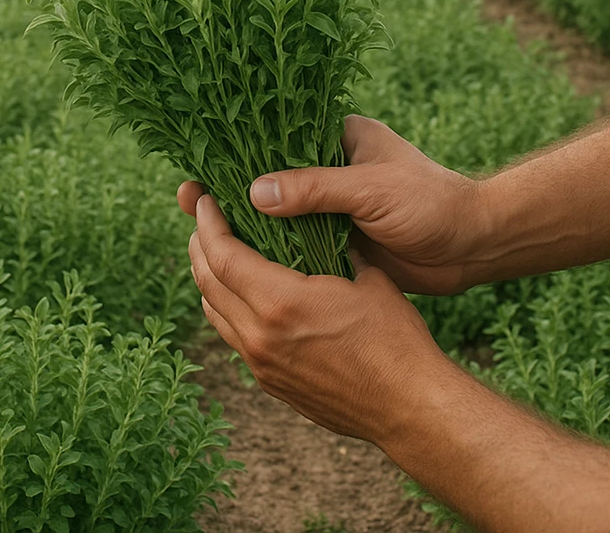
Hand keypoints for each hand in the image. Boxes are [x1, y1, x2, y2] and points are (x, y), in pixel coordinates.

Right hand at [179, 115, 485, 294]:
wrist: (477, 246)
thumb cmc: (432, 204)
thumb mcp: (371, 190)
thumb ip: (315, 189)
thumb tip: (253, 192)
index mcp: (335, 137)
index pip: (274, 136)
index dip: (235, 149)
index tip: (201, 163)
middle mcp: (327, 167)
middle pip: (266, 174)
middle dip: (228, 186)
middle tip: (189, 199)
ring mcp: (329, 204)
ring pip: (276, 211)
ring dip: (244, 220)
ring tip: (201, 230)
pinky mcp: (335, 238)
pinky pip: (294, 241)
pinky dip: (270, 248)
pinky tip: (239, 260)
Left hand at [186, 194, 450, 444]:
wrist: (411, 408)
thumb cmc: (395, 339)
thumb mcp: (365, 278)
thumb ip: (330, 247)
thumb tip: (312, 218)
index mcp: (280, 303)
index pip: (222, 255)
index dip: (207, 223)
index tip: (205, 201)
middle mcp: (259, 335)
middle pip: (207, 281)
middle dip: (199, 244)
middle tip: (203, 219)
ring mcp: (260, 363)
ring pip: (213, 311)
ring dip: (207, 276)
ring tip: (214, 250)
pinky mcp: (269, 382)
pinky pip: (230, 335)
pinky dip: (223, 306)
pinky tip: (236, 292)